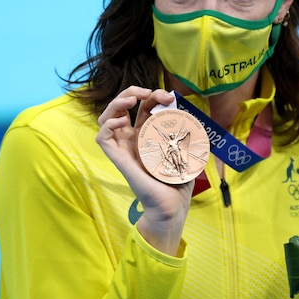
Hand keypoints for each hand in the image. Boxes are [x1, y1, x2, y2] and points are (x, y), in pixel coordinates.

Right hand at [96, 86, 193, 254]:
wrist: (172, 205)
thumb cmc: (179, 181)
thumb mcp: (187, 152)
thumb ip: (188, 136)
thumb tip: (196, 120)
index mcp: (149, 134)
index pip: (144, 106)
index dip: (153, 95)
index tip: (170, 97)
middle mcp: (134, 138)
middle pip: (122, 106)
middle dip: (132, 92)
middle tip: (148, 92)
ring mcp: (124, 148)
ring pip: (107, 118)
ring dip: (116, 103)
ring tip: (131, 101)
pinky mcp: (118, 159)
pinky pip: (102, 138)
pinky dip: (108, 125)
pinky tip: (122, 122)